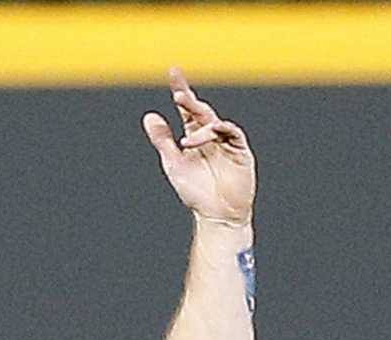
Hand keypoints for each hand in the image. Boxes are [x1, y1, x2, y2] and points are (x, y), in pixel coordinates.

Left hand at [142, 68, 254, 227]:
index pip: (187, 108)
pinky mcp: (240, 151)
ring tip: (187, 141)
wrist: (217, 215)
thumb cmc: (196, 193)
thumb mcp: (174, 164)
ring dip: (201, 125)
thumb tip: (149, 116)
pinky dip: (221, 130)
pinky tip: (210, 132)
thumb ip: (163, 141)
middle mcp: (211, 135)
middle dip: (190, 101)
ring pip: (213, 122)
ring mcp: (226, 142)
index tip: (174, 72)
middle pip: (201, 110)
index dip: (181, 90)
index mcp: (194, 135)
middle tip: (179, 95)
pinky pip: (232, 133)